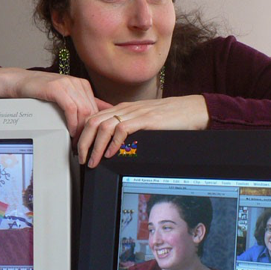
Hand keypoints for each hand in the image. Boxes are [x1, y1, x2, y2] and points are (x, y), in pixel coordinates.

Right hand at [0, 68, 110, 137]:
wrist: (20, 82)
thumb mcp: (65, 97)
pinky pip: (71, 109)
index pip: (97, 108)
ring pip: (83, 111)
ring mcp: (68, 84)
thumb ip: (81, 105)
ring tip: (77, 143)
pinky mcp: (57, 88)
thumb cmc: (41, 92)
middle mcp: (78, 83)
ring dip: (81, 130)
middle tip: (86, 146)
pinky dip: (73, 123)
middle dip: (90, 131)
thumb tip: (97, 118)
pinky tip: (70, 132)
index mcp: (83, 85)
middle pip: (92, 111)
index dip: (97, 126)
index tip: (95, 140)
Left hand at [78, 95, 209, 167]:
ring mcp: (134, 113)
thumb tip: (113, 144)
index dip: (82, 134)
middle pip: (92, 121)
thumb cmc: (169, 118)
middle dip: (83, 142)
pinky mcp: (145, 120)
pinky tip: (111, 154)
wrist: (191, 110)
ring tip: (93, 160)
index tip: (80, 149)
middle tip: (81, 158)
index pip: (93, 117)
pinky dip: (113, 143)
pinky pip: (122, 129)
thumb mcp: (143, 121)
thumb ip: (128, 127)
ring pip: (103, 126)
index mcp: (123, 109)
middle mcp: (125, 109)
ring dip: (95, 146)